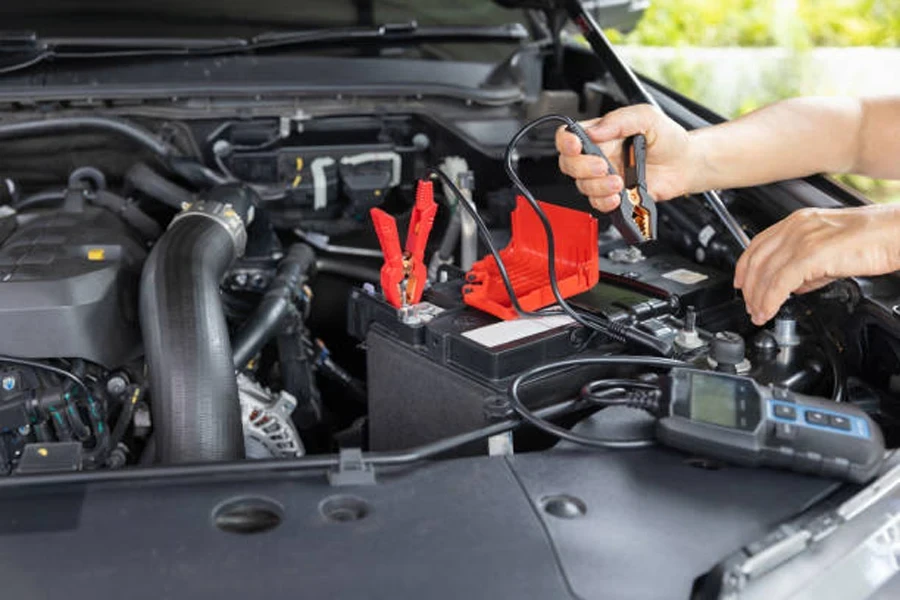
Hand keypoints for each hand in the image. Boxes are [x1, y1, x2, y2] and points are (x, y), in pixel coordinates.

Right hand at [555, 104, 696, 211]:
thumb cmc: (667, 138)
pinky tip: (618, 196)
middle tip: (603, 166)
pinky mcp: (614, 195)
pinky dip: (605, 202)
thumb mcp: (646, 117)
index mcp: (600, 134)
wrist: (684, 164)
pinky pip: (598, 204)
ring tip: (620, 182)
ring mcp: (604, 177)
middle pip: (569, 164)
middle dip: (583, 168)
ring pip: (583, 186)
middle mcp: (598, 156)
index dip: (566, 142)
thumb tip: (594, 131)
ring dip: (598, 187)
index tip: (576, 146)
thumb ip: (619, 120)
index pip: (568, 136)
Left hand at [735, 205, 899, 324]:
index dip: (744, 267)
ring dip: (758, 298)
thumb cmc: (872, 241)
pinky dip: (770, 300)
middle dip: (748, 288)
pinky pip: (780, 282)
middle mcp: (795, 227)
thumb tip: (793, 287)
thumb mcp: (829, 250)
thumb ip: (807, 267)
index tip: (740, 283)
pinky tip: (769, 310)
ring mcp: (802, 239)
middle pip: (756, 260)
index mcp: (797, 222)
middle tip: (750, 306)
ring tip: (758, 314)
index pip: (758, 244)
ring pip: (765, 273)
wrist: (896, 234)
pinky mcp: (812, 254)